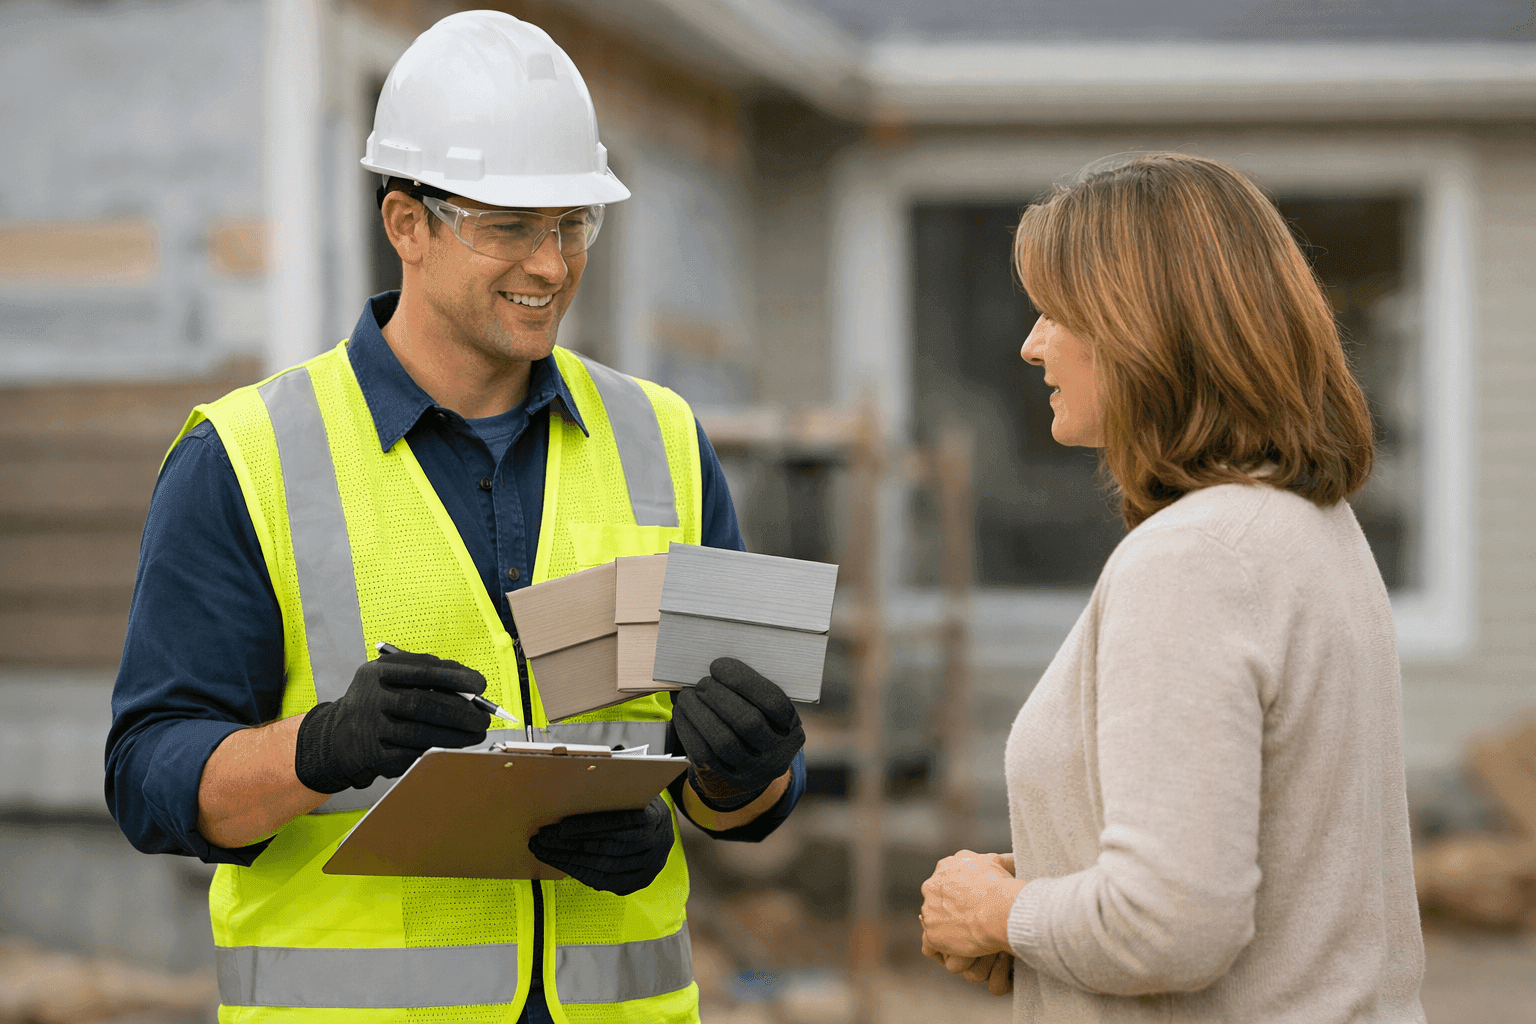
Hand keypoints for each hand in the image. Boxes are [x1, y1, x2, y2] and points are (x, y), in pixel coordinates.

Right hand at [294, 648, 488, 793]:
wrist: (336, 737)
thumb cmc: (376, 702)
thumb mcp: (390, 677)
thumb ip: (425, 673)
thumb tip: (469, 684)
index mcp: (376, 672)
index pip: (422, 671)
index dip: (456, 677)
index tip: (480, 685)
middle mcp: (369, 699)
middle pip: (422, 704)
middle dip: (460, 711)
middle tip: (483, 718)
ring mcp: (369, 729)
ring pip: (419, 733)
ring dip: (454, 736)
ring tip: (476, 734)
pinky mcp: (372, 756)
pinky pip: (411, 754)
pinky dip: (436, 750)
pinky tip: (452, 747)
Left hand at [529, 795, 674, 895]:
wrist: (664, 830)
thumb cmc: (638, 805)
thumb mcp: (631, 793)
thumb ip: (610, 794)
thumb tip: (574, 790)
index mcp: (654, 817)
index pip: (619, 823)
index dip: (588, 826)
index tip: (561, 827)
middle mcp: (655, 844)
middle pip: (607, 847)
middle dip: (569, 844)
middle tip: (542, 839)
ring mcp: (649, 866)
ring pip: (603, 867)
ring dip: (568, 860)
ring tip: (543, 851)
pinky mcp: (639, 881)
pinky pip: (605, 882)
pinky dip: (580, 873)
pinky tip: (560, 864)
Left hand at [667, 658, 803, 810]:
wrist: (748, 775)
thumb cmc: (756, 731)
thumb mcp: (769, 716)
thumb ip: (754, 695)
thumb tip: (720, 667)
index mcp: (791, 732)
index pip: (774, 703)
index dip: (744, 681)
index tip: (719, 665)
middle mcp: (775, 756)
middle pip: (748, 722)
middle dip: (720, 696)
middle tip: (703, 682)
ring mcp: (749, 773)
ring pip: (723, 741)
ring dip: (700, 712)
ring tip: (689, 695)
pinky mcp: (723, 781)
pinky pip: (703, 754)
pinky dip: (689, 728)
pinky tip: (683, 712)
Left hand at [919, 850, 1024, 959]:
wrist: (999, 910)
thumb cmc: (1001, 886)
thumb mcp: (995, 861)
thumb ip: (986, 860)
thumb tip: (999, 858)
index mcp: (945, 867)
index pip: (946, 880)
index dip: (959, 893)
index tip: (971, 902)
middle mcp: (931, 886)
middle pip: (936, 899)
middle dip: (949, 908)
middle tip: (969, 920)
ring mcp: (929, 910)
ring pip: (933, 921)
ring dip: (946, 928)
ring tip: (967, 937)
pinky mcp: (931, 934)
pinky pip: (931, 944)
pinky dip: (942, 948)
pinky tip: (957, 951)